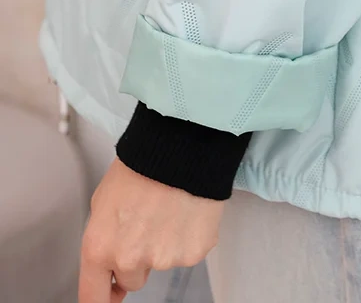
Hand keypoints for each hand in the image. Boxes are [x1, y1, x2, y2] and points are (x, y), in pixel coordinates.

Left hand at [79, 157, 223, 301]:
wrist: (181, 146)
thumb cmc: (141, 164)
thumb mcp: (103, 200)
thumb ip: (103, 238)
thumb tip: (109, 261)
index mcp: (100, 247)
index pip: (93, 297)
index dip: (102, 297)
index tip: (107, 296)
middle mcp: (129, 260)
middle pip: (132, 280)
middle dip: (137, 259)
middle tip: (146, 224)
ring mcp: (163, 260)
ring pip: (161, 265)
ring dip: (163, 245)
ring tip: (168, 209)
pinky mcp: (192, 254)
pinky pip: (187, 253)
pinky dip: (187, 237)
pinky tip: (185, 210)